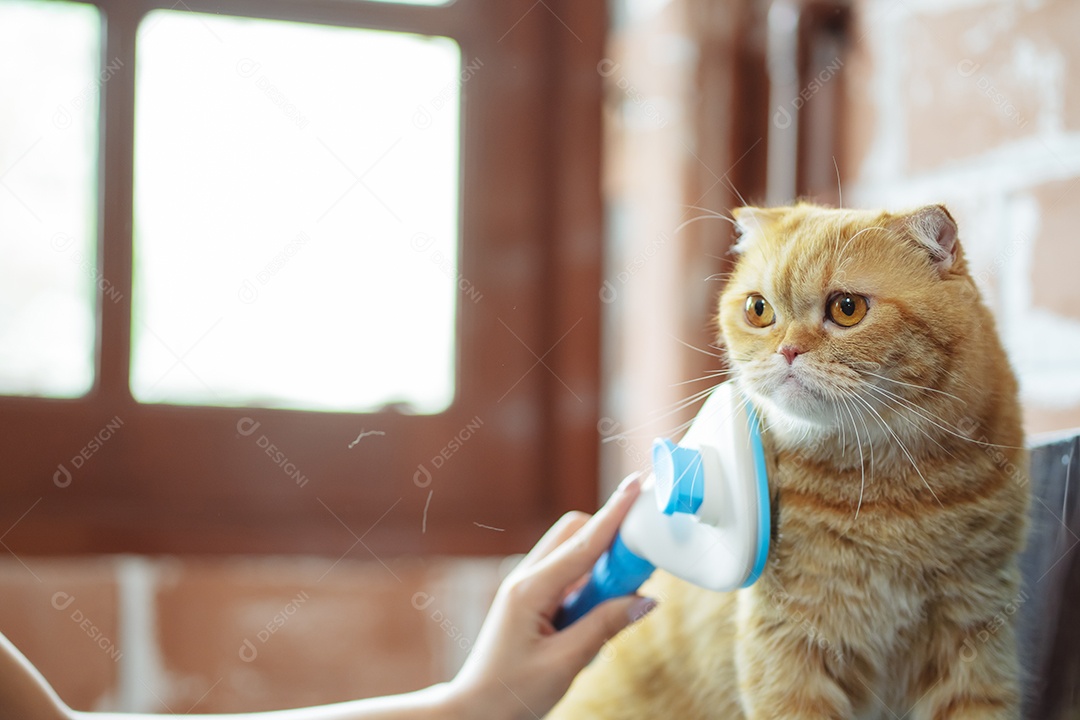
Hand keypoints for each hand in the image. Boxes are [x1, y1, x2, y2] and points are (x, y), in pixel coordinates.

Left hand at [446, 474, 655, 719]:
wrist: (474, 712)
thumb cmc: (511, 692)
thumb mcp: (564, 664)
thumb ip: (605, 626)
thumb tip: (646, 598)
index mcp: (530, 589)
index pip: (583, 543)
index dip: (614, 514)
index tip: (636, 486)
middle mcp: (526, 578)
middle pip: (575, 534)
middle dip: (610, 538)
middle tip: (641, 564)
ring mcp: (527, 587)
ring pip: (573, 554)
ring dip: (602, 566)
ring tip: (623, 598)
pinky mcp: (533, 601)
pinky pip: (569, 578)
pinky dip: (591, 585)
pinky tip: (599, 614)